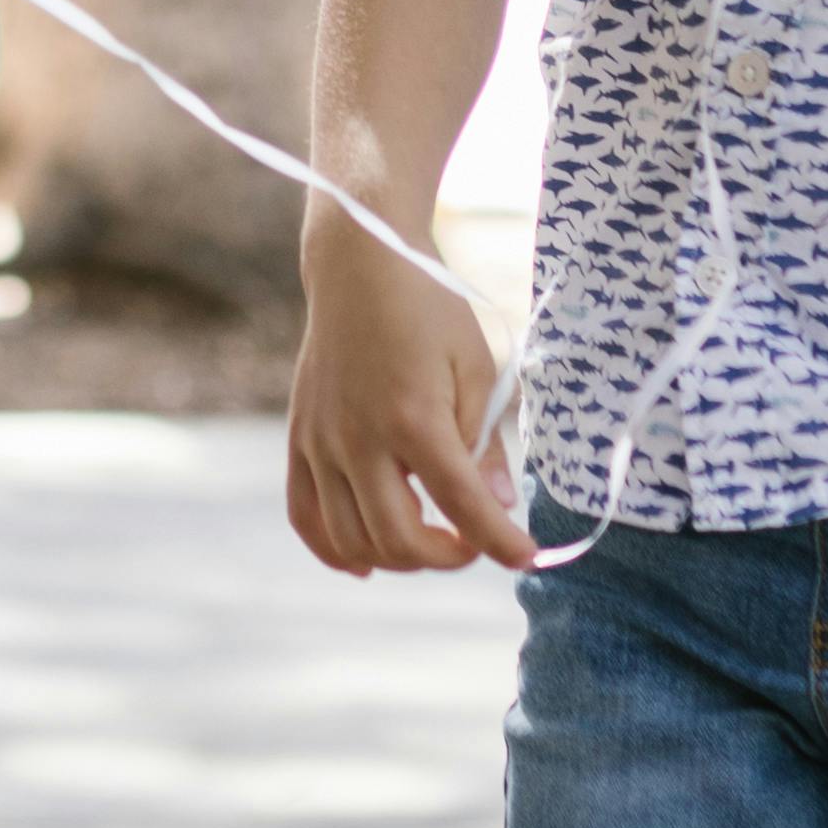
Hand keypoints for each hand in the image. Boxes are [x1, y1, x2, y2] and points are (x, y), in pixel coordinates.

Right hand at [285, 214, 533, 575]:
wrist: (359, 265)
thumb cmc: (428, 309)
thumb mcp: (476, 368)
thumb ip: (484, 444)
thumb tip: (500, 507)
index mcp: (413, 416)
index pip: (462, 505)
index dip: (499, 542)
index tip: (527, 555)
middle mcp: (359, 437)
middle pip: (399, 538)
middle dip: (447, 557)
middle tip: (473, 540)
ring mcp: (321, 442)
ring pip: (352, 539)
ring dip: (398, 558)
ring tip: (430, 540)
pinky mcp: (300, 439)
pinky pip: (305, 516)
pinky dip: (334, 549)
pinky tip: (366, 562)